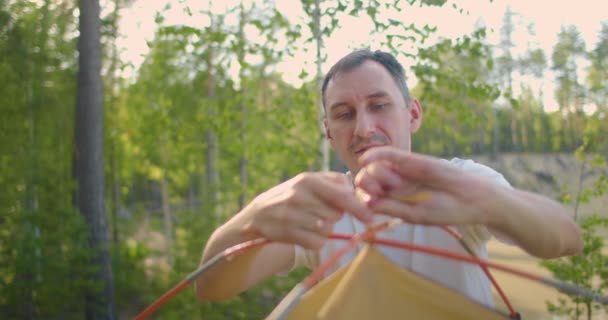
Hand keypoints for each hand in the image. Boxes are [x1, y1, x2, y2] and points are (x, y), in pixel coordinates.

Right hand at [241, 172, 373, 249]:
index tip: (369, 217)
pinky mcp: (286, 233)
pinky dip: (315, 241)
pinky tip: (304, 233)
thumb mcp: (309, 182)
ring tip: (309, 222)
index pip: (341, 195)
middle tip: (318, 212)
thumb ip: (334, 183)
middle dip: (332, 216)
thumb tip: (359, 193)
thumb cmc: (292, 196)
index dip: (358, 207)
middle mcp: (299, 195)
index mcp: (308, 180)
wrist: (259, 214)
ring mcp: (291, 215)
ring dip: (324, 230)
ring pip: (327, 230)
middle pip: (336, 215)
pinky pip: (316, 243)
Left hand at [354, 147, 490, 225]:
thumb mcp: (414, 214)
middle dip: (366, 185)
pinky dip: (377, 154)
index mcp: (394, 201)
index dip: (363, 198)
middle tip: (378, 191)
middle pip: (368, 181)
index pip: (369, 197)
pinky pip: (389, 154)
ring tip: (398, 183)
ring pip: (376, 168)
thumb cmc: (445, 210)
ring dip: (376, 175)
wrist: (470, 198)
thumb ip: (391, 208)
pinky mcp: (412, 160)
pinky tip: (366, 158)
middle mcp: (394, 185)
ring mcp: (402, 172)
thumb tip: (366, 203)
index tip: (367, 202)